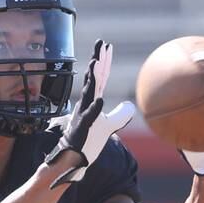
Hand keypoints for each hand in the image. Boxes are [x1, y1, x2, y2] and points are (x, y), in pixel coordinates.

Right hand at [45, 40, 135, 187]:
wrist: (73, 157)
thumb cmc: (89, 140)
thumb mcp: (109, 126)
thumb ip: (120, 114)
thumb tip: (130, 105)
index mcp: (93, 101)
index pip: (100, 77)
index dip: (104, 61)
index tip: (107, 46)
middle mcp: (87, 103)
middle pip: (94, 78)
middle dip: (98, 60)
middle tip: (101, 44)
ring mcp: (84, 114)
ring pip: (89, 92)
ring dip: (93, 78)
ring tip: (97, 63)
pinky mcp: (83, 128)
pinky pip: (90, 117)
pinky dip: (95, 108)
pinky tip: (100, 101)